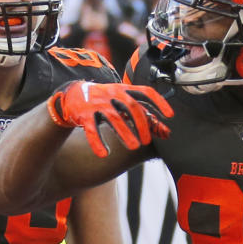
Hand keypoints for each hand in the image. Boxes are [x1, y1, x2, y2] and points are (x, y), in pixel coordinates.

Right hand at [46, 81, 172, 156]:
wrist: (73, 94)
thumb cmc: (105, 100)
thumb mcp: (122, 100)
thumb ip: (140, 112)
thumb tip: (163, 129)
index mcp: (124, 89)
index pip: (145, 92)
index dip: (159, 102)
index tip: (170, 116)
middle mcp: (112, 94)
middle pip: (132, 107)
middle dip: (142, 124)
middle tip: (146, 141)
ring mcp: (97, 103)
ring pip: (114, 119)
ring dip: (125, 133)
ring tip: (134, 146)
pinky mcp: (84, 114)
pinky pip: (92, 130)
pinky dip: (98, 143)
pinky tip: (104, 154)